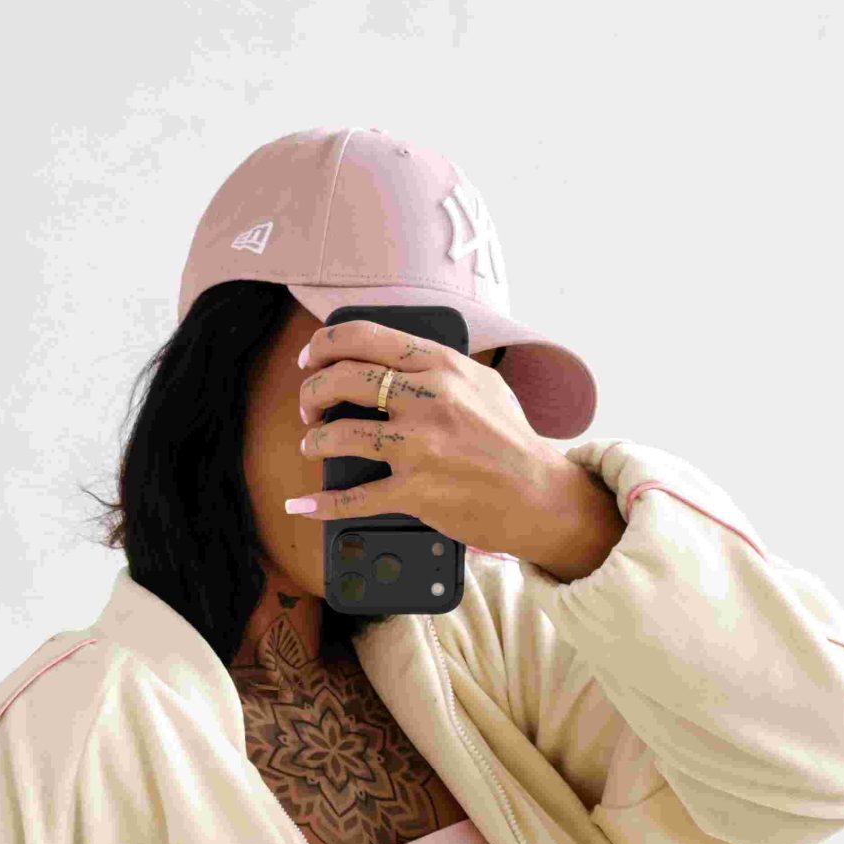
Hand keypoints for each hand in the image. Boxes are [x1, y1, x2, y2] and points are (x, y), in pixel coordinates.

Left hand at [286, 317, 577, 564]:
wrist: (540, 495)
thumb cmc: (512, 440)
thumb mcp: (483, 385)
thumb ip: (440, 368)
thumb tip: (394, 359)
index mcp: (441, 365)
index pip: (365, 338)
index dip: (324, 345)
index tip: (310, 359)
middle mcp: (427, 398)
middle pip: (342, 380)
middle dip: (311, 392)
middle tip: (308, 407)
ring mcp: (419, 446)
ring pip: (338, 434)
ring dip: (313, 441)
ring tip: (312, 445)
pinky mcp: (415, 491)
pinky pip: (354, 497)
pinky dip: (322, 504)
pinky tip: (303, 505)